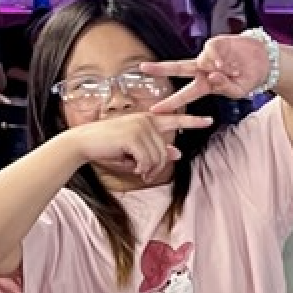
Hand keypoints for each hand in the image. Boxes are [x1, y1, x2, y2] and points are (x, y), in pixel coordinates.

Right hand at [70, 112, 209, 184]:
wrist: (83, 143)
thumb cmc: (108, 147)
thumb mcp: (136, 151)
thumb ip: (157, 150)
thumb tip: (177, 153)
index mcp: (148, 119)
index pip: (175, 119)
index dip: (193, 121)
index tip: (210, 121)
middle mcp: (147, 119)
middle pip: (166, 151)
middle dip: (157, 166)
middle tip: (144, 173)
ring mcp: (141, 126)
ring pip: (159, 157)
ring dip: (148, 169)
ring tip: (136, 169)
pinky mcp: (134, 135)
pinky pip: (148, 160)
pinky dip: (141, 168)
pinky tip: (131, 166)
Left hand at [144, 33, 275, 107]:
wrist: (264, 61)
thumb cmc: (248, 78)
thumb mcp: (238, 92)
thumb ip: (224, 87)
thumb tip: (212, 76)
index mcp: (205, 85)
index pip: (184, 95)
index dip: (170, 103)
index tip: (155, 110)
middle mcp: (203, 69)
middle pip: (178, 68)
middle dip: (161, 68)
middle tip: (143, 68)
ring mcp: (208, 56)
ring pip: (200, 61)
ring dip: (213, 67)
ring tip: (230, 70)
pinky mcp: (215, 43)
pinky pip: (210, 50)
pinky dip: (216, 58)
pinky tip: (225, 63)